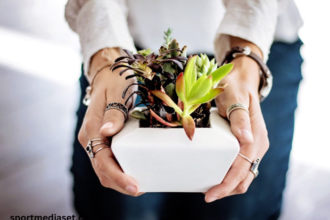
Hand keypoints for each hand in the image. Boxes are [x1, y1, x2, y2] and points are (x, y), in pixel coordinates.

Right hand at [78, 48, 141, 195]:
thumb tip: (107, 132)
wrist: (108, 74)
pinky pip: (109, 160)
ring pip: (105, 169)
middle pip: (102, 170)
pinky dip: (120, 170)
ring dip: (120, 180)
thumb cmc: (114, 81)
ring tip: (141, 185)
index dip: (118, 177)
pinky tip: (135, 171)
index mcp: (91, 130)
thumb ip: (113, 114)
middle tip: (142, 189)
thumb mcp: (116, 94)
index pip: (103, 161)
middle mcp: (90, 139)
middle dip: (120, 184)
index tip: (135, 187)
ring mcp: (96, 140)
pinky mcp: (103, 140)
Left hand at [205, 44, 269, 201]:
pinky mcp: (246, 145)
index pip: (242, 168)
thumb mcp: (235, 97)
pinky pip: (240, 166)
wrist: (241, 80)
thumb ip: (239, 117)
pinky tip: (216, 176)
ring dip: (228, 185)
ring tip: (210, 189)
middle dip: (227, 189)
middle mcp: (257, 144)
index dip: (226, 184)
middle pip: (244, 177)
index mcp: (256, 136)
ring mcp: (253, 145)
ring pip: (243, 174)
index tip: (211, 194)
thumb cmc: (236, 87)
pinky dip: (229, 175)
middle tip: (207, 195)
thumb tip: (246, 139)